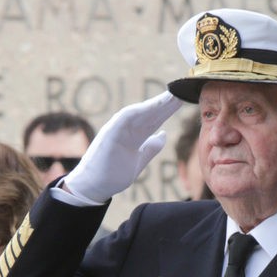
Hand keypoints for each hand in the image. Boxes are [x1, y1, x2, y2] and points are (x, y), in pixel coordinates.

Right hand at [61, 91, 181, 202]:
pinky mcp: (109, 135)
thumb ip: (151, 148)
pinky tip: (150, 107)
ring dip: (155, 104)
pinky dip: (136, 113)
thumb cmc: (113, 173)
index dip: (168, 109)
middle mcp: (128, 129)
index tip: (183, 98)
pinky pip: (123, 121)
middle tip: (182, 90)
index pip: (155, 119)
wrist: (93, 186)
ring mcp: (117, 130)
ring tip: (171, 96)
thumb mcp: (139, 161)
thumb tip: (163, 134)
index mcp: (136, 136)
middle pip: (151, 114)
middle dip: (166, 103)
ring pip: (140, 114)